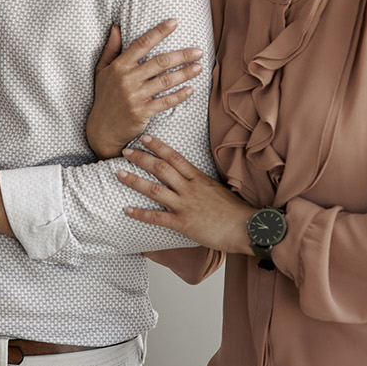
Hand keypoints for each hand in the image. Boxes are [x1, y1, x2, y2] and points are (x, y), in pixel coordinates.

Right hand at [86, 20, 203, 159]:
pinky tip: (191, 90)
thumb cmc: (104, 96)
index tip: (175, 22)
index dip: (159, 32)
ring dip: (185, 73)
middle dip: (182, 55)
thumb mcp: (102, 70)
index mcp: (119, 66)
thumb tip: (116, 27)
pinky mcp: (142, 111)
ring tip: (200, 67)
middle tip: (199, 51)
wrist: (102, 128)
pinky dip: (180, 95)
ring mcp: (135, 96)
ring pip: (165, 81)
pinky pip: (165, 101)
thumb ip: (111, 48)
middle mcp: (127, 79)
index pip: (142, 44)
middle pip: (160, 62)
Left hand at [117, 135, 255, 253]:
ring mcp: (185, 205)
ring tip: (119, 173)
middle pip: (161, 168)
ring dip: (134, 180)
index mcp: (199, 178)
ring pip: (154, 189)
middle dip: (141, 158)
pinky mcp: (183, 223)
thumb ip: (203, 185)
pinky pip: (156, 217)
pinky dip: (140, 213)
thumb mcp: (218, 190)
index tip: (145, 138)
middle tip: (125, 152)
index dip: (158, 146)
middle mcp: (190, 188)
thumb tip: (193, 182)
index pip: (175, 157)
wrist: (247, 227)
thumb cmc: (236, 211)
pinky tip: (127, 209)